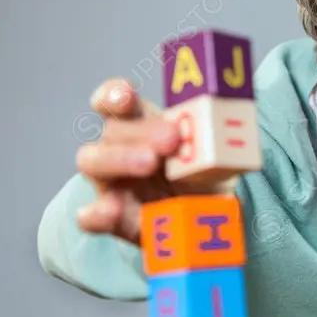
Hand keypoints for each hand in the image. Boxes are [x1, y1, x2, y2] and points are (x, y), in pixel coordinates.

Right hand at [74, 78, 231, 244]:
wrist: (208, 222)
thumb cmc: (203, 177)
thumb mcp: (216, 158)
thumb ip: (216, 146)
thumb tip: (226, 136)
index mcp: (142, 125)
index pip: (116, 102)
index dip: (115, 94)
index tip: (126, 96)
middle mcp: (119, 149)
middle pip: (113, 130)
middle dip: (141, 130)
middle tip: (172, 139)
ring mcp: (111, 183)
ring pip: (92, 162)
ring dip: (120, 158)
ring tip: (150, 163)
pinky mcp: (112, 218)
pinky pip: (90, 216)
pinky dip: (97, 213)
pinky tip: (111, 211)